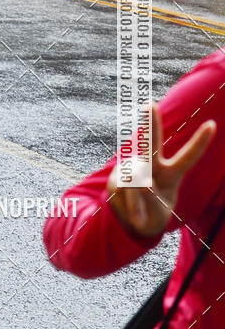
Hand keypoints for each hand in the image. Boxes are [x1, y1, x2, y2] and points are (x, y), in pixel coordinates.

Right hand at [107, 103, 215, 237]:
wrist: (129, 223)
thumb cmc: (151, 216)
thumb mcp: (157, 216)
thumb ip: (152, 201)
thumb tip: (137, 183)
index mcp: (171, 175)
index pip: (187, 158)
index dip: (199, 142)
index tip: (212, 125)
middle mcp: (152, 167)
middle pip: (152, 144)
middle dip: (150, 124)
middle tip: (149, 105)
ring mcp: (132, 170)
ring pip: (133, 180)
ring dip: (135, 202)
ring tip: (137, 216)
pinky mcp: (116, 176)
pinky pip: (119, 188)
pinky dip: (123, 204)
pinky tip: (125, 208)